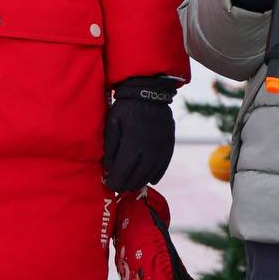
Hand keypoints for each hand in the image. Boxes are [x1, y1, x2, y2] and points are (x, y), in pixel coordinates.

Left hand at [103, 76, 176, 192]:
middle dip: (125, 184)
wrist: (150, 93)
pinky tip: (149, 180)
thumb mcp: (112, 124)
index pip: (122, 173)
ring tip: (130, 184)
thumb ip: (110, 147)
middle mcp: (149, 151)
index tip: (109, 184)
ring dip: (139, 182)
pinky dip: (156, 176)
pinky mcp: (169, 146)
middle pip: (136, 177)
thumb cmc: (126, 108)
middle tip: (118, 186)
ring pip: (150, 174)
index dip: (115, 182)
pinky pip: (163, 166)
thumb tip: (109, 168)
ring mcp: (161, 149)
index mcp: (132, 145)